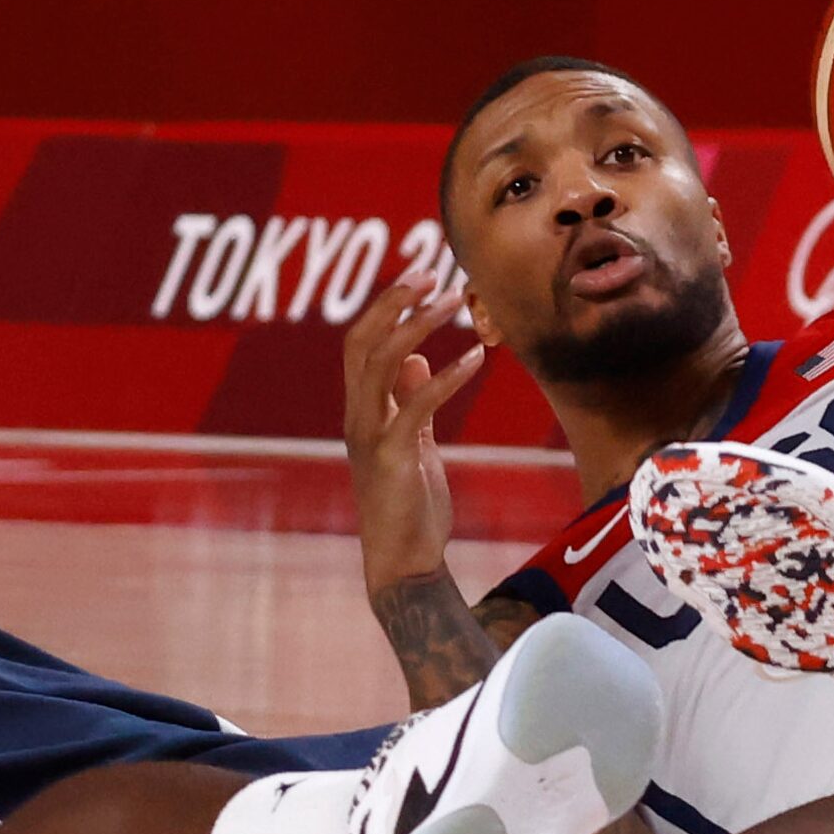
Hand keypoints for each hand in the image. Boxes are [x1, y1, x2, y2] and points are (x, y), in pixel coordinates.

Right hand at [341, 263, 486, 592]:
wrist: (404, 560)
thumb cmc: (410, 504)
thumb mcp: (412, 443)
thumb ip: (410, 400)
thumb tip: (421, 359)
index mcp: (360, 410)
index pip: (360, 342)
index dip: (386, 305)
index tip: (422, 275)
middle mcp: (357, 417)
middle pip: (361, 342)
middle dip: (395, 302)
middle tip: (433, 272)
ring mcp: (370, 437)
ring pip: (381, 364)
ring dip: (419, 327)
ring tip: (455, 301)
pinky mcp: (392, 459)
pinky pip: (417, 407)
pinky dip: (446, 379)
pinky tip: (475, 359)